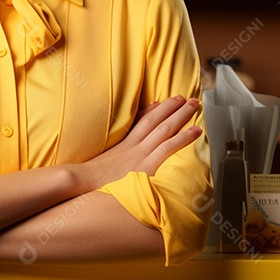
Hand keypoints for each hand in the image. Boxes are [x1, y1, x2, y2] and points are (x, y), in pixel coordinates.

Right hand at [76, 95, 201, 191]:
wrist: (83, 181)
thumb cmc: (92, 179)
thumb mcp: (103, 164)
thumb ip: (115, 157)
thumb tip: (122, 154)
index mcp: (124, 145)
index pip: (142, 122)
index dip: (156, 110)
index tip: (166, 102)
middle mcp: (135, 145)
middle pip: (157, 120)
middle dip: (173, 107)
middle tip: (187, 98)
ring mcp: (141, 154)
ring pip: (165, 128)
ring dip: (182, 115)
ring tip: (194, 106)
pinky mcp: (147, 165)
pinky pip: (168, 147)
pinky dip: (183, 137)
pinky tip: (196, 131)